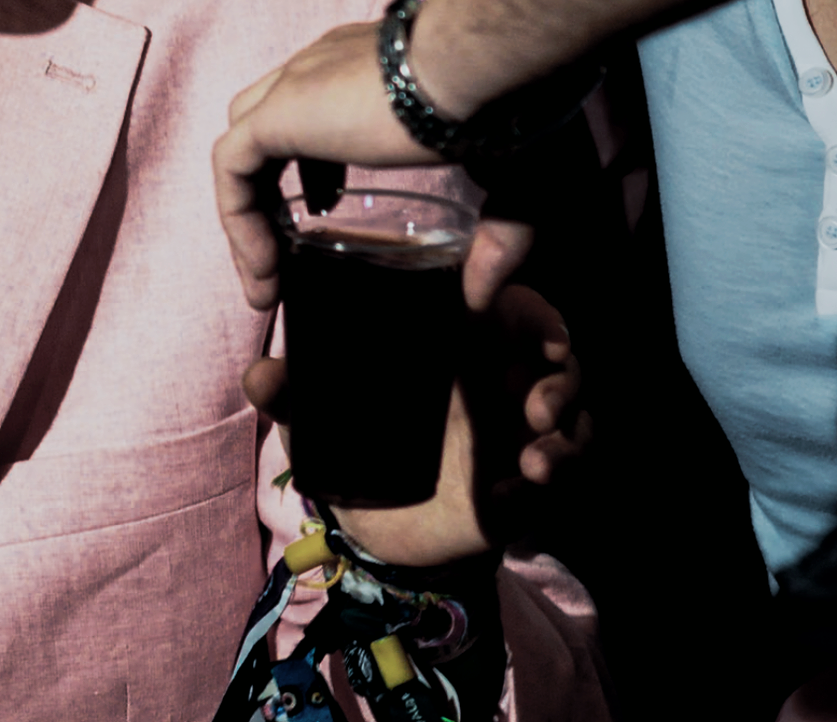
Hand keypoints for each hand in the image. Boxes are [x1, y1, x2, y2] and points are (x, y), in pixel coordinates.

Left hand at [216, 21, 531, 310]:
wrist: (484, 60)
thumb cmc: (509, 105)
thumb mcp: (513, 181)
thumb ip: (498, 238)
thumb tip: (484, 300)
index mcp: (367, 66)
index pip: (317, 103)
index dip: (315, 160)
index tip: (326, 207)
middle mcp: (322, 66)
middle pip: (266, 121)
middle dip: (272, 184)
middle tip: (293, 243)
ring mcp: (296, 85)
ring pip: (242, 148)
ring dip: (247, 212)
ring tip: (267, 277)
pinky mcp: (278, 112)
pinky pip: (230, 169)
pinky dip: (238, 219)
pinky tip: (264, 271)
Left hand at [246, 284, 586, 567]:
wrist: (375, 528)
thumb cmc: (354, 443)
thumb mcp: (318, 417)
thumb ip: (290, 393)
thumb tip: (261, 374)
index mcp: (457, 348)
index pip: (512, 310)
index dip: (537, 316)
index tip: (544, 336)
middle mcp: (498, 382)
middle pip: (560, 362)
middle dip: (562, 381)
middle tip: (538, 409)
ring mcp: (518, 434)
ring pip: (575, 420)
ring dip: (568, 441)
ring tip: (536, 463)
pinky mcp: (526, 484)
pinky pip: (562, 478)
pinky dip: (549, 487)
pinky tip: (513, 501)